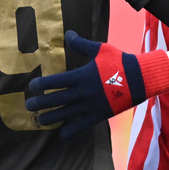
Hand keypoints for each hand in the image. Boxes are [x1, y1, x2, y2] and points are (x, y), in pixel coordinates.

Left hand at [26, 31, 168, 139]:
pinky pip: (83, 125)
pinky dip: (72, 131)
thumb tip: (68, 34)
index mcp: (82, 75)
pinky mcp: (100, 115)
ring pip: (67, 113)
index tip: (33, 86)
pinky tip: (62, 135)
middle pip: (58, 99)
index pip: (57, 81)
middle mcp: (84, 92)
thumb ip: (81, 44)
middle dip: (41, 103)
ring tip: (40, 120)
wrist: (140, 78)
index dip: (43, 84)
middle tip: (28, 106)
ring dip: (52, 117)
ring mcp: (92, 105)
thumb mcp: (100, 50)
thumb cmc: (119, 62)